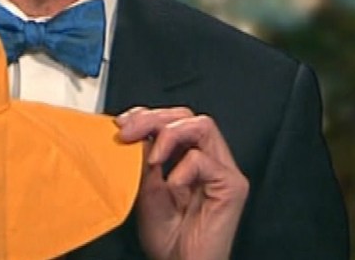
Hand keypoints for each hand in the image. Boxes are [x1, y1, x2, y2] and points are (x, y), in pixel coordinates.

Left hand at [116, 107, 248, 259]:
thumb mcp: (145, 189)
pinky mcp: (232, 186)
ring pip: (202, 125)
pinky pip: (203, 160)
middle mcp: (209, 160)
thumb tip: (132, 130)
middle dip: (154, 119)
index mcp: (188, 159)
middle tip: (129, 132)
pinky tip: (173, 186)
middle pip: (187, 116)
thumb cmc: (167, 239)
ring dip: (168, 134)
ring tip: (152, 157)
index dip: (147, 116)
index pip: (172, 121)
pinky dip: (182, 168)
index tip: (122, 124)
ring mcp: (223, 171)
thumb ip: (143, 160)